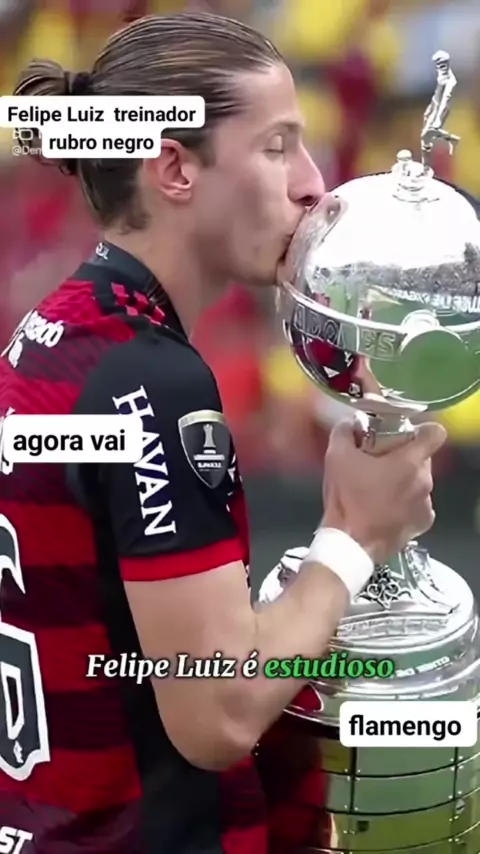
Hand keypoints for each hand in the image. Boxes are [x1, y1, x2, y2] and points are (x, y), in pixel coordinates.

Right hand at [321, 419, 446, 563]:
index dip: (420, 431)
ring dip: (404, 481)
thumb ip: (344, 432)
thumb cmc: (346, 497)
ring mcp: (426, 504)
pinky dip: (405, 504)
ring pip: (419, 482)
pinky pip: (418, 505)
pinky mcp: (422, 523)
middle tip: (378, 463)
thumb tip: (349, 424)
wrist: (350, 543)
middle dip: (403, 457)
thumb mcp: (336, 457)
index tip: (402, 436)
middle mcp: (425, 481)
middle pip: (422, 458)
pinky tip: (385, 509)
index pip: (434, 433)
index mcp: (410, 461)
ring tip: (378, 489)